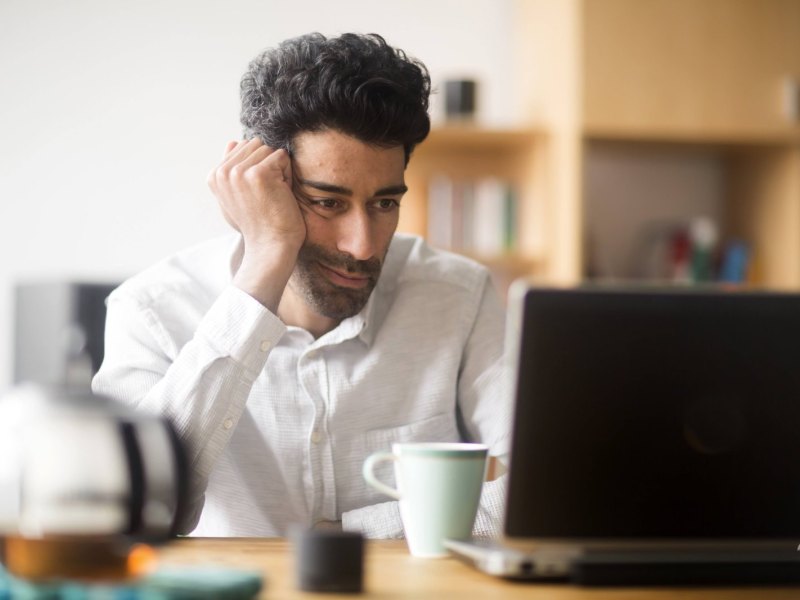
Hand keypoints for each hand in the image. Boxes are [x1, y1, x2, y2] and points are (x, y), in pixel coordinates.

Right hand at [207, 138, 305, 309]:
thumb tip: (231, 141)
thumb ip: (232, 170)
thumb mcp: (239, 196)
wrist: (271, 246)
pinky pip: (282, 157)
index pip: (245, 148)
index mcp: (215, 175)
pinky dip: (288, 175)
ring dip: (279, 171)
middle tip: (268, 195)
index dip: (258, 168)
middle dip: (269, 166)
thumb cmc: (260, 225)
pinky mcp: (258, 173)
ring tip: (273, 195)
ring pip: (270, 150)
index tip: (257, 195)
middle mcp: (222, 172)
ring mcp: (238, 172)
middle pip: (257, 145)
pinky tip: (281, 195)